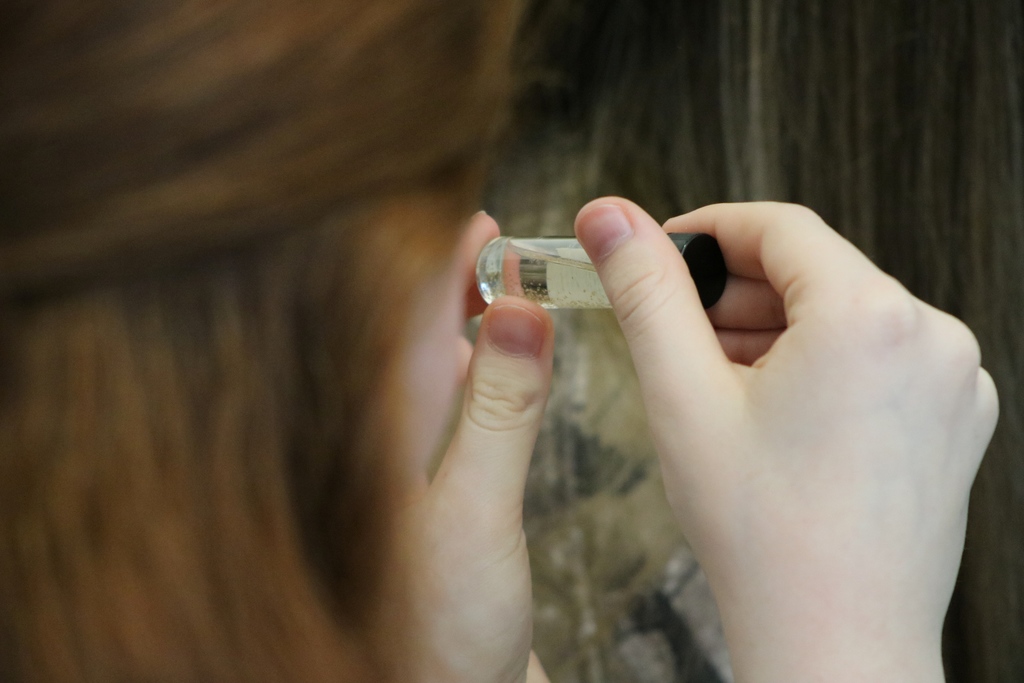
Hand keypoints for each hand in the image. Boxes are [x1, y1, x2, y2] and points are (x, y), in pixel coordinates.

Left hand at [397, 216, 554, 682]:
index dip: (437, 265)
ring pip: (430, 372)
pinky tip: (490, 363)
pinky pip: (448, 410)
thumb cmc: (438, 625)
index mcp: (377, 434)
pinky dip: (475, 372)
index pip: (401, 324)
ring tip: (502, 289)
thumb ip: (500, 408)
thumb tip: (519, 312)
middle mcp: (382, 443)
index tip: (477, 225)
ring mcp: (405, 468)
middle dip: (453, 286)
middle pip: (410, 339)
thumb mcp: (476, 509)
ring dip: (466, 324)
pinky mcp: (432, 493)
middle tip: (498, 247)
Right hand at [574, 199, 997, 681]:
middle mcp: (932, 338)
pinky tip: (774, 414)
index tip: (664, 253)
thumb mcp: (683, 394)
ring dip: (776, 333)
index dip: (709, 232)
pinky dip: (821, 367)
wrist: (833, 642)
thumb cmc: (762, 533)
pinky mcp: (955, 420)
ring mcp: (954, 383)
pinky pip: (878, 361)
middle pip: (815, 275)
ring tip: (718, 383)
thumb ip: (645, 291)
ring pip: (844, 319)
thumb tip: (609, 217)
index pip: (779, 229)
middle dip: (738, 295)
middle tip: (678, 332)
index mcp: (871, 316)